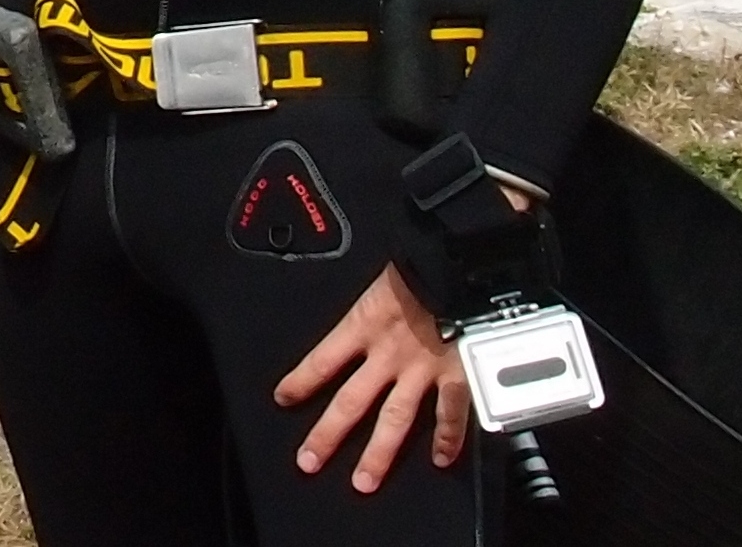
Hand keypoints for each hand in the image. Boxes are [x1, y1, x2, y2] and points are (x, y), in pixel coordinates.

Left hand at [276, 262, 470, 491]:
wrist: (458, 260)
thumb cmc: (421, 262)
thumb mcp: (383, 278)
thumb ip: (375, 303)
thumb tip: (373, 304)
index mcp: (363, 325)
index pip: (321, 359)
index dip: (300, 381)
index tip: (283, 399)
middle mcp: (387, 354)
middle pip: (350, 402)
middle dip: (328, 434)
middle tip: (309, 461)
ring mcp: (421, 369)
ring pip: (394, 419)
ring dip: (378, 454)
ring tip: (363, 482)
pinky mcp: (457, 374)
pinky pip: (450, 413)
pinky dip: (448, 438)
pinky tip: (440, 459)